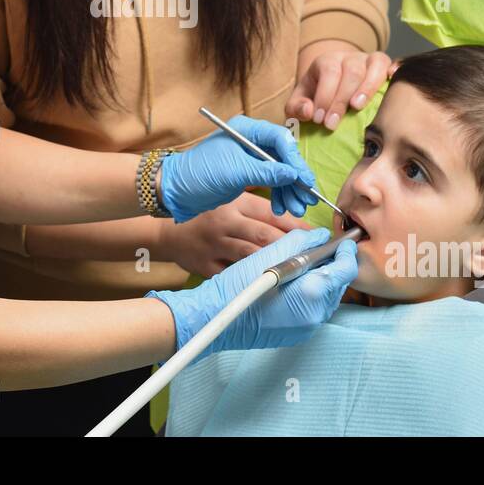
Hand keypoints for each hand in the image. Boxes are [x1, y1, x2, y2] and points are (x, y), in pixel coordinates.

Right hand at [148, 227, 358, 359]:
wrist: (214, 317)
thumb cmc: (238, 284)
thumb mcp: (269, 254)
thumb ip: (300, 242)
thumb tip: (320, 235)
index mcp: (311, 294)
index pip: (345, 270)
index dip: (346, 252)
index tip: (342, 241)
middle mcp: (315, 316)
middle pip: (338, 285)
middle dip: (334, 265)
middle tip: (324, 249)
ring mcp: (307, 329)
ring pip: (326, 298)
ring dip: (322, 280)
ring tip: (308, 265)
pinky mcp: (297, 334)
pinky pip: (314, 310)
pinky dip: (311, 294)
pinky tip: (296, 283)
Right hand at [159, 192, 312, 277]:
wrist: (166, 231)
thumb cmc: (206, 214)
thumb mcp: (230, 199)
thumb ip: (259, 205)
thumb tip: (296, 214)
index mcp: (234, 204)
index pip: (272, 214)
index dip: (298, 226)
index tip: (317, 236)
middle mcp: (226, 224)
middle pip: (266, 237)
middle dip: (294, 248)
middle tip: (315, 257)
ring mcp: (215, 246)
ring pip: (253, 258)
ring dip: (277, 265)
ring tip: (299, 272)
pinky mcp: (206, 266)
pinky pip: (233, 275)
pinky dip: (251, 280)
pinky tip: (270, 285)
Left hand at [160, 115, 317, 220]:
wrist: (177, 190)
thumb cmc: (200, 174)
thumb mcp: (235, 172)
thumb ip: (266, 172)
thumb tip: (293, 174)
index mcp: (246, 130)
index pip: (280, 139)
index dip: (295, 160)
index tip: (304, 180)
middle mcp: (251, 141)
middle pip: (283, 156)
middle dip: (295, 178)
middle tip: (306, 199)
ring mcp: (250, 158)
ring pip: (279, 171)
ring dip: (289, 190)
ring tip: (295, 209)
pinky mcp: (247, 173)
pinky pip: (271, 182)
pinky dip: (279, 195)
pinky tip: (282, 208)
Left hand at [287, 44, 398, 130]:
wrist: (336, 88)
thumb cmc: (319, 98)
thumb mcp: (301, 102)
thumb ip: (296, 108)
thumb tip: (308, 111)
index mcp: (327, 62)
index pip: (328, 71)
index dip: (324, 96)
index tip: (320, 120)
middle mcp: (349, 57)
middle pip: (351, 71)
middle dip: (340, 99)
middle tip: (332, 124)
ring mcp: (368, 60)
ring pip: (374, 65)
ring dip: (367, 87)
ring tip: (357, 107)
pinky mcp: (384, 67)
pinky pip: (391, 62)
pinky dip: (394, 68)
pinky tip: (393, 77)